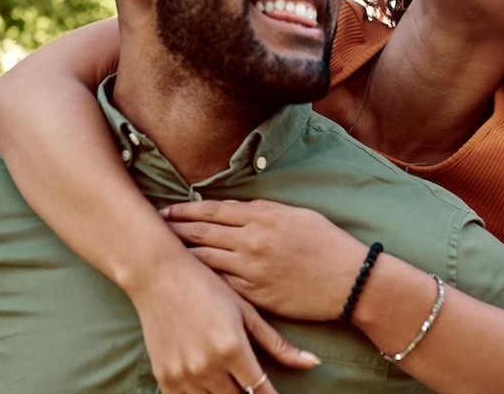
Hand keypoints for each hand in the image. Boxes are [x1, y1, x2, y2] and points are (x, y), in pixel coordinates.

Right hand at [126, 253, 317, 392]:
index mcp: (231, 349)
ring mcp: (182, 374)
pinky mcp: (163, 376)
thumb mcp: (245, 312)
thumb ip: (277, 344)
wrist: (157, 275)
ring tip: (235, 384)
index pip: (261, 391)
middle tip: (257, 388)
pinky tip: (212, 387)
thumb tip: (312, 364)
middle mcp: (206, 366)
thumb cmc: (206, 286)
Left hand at [162, 199, 370, 320]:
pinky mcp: (255, 295)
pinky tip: (187, 279)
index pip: (212, 210)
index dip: (185, 210)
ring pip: (204, 260)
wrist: (350, 281)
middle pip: (201, 233)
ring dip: (180, 255)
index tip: (166, 210)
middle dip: (174, 229)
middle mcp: (252, 241)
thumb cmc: (327, 244)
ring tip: (161, 253)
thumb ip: (263, 210)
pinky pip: (220, 285)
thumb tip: (235, 209)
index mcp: (262, 217)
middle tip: (153, 228)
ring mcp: (251, 270)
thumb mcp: (296, 215)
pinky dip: (201, 280)